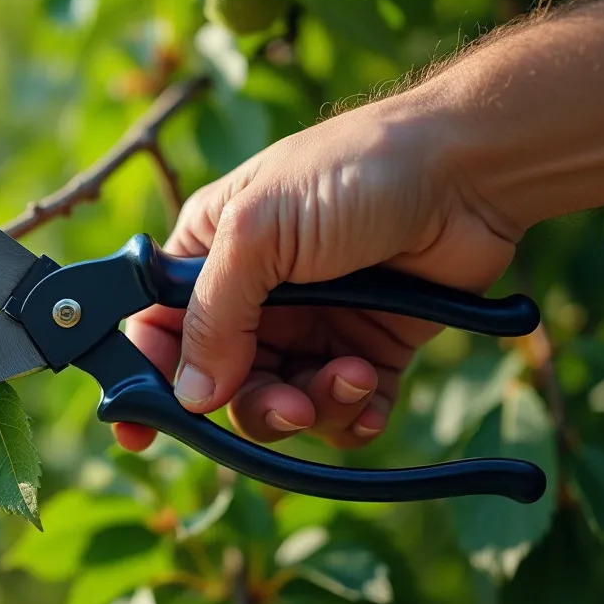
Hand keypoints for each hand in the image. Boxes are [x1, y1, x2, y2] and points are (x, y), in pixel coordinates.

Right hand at [115, 95, 520, 450]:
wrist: (467, 173)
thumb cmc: (352, 173)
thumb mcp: (260, 232)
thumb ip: (214, 314)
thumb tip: (188, 395)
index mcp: (207, 255)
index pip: (155, 330)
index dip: (143, 379)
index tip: (136, 430)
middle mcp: (252, 297)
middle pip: (219, 384)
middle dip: (251, 404)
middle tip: (287, 405)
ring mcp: (309, 326)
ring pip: (280, 404)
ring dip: (311, 407)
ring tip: (350, 377)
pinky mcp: (365, 348)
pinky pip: (341, 410)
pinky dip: (352, 415)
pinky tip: (370, 393)